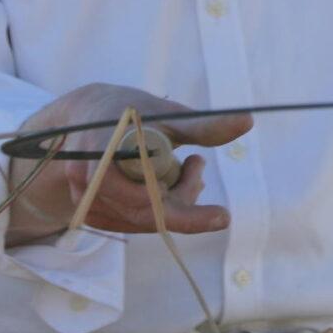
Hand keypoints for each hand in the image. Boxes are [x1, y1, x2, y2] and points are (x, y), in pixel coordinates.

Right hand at [3, 83, 251, 246]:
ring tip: (184, 167)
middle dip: (183, 196)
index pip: (149, 198)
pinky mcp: (89, 211)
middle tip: (198, 165)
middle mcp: (88, 180)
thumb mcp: (165, 114)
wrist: (84, 116)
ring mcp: (85, 199)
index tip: (224, 217)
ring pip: (142, 219)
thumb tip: (248, 121)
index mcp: (105, 152)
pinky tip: (162, 182)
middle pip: (149, 212)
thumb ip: (202, 125)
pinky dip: (155, 206)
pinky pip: (132, 221)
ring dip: (171, 200)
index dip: (188, 213)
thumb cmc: (130, 112)